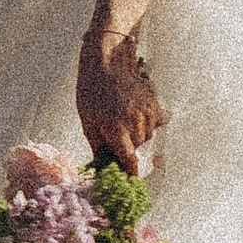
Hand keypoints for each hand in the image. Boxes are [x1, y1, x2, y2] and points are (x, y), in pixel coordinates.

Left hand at [77, 25, 166, 170]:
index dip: (130, 174)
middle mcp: (135, 126)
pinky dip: (145, 122)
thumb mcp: (87, 120)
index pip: (130, 163)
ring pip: (146, 138)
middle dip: (126, 146)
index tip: (129, 181)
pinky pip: (154, 124)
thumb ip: (98, 147)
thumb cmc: (92, 91)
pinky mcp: (155, 107)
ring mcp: (147, 116)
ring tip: (121, 115)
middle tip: (114, 131)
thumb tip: (103, 167)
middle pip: (136, 150)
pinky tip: (133, 110)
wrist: (108, 62)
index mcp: (116, 132)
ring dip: (136, 134)